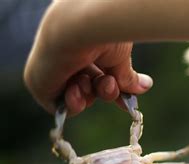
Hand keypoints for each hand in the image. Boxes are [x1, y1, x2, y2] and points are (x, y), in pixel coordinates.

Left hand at [23, 4, 152, 115]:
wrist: (81, 27)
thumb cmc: (103, 33)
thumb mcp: (121, 58)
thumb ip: (127, 76)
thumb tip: (145, 87)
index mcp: (83, 46)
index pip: (99, 74)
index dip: (113, 87)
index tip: (126, 97)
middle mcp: (66, 57)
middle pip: (90, 88)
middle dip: (104, 91)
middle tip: (111, 84)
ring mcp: (52, 71)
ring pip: (78, 98)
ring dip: (91, 95)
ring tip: (93, 81)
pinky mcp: (39, 84)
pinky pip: (60, 107)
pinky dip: (74, 104)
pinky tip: (78, 87)